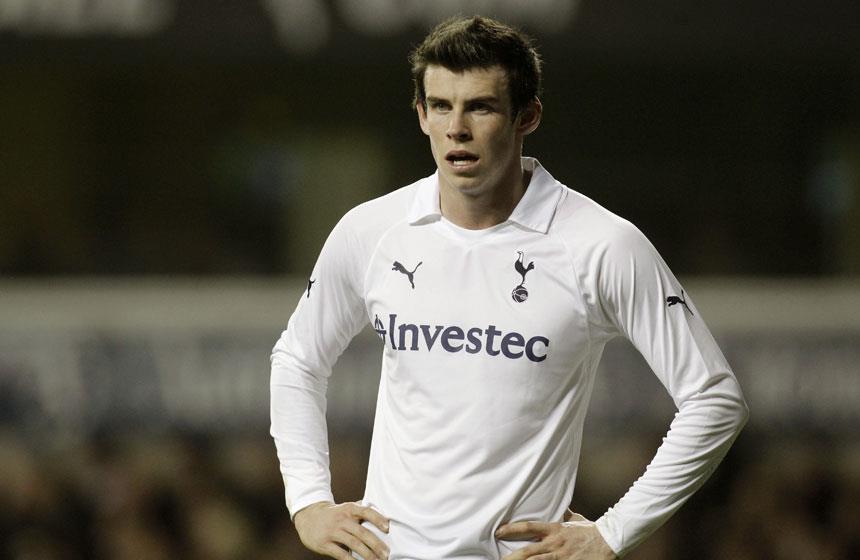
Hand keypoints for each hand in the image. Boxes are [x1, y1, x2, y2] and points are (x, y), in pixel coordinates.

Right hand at [294, 501, 389, 559]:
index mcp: (349, 509)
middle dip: (376, 544)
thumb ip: (361, 510)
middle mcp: (341, 519)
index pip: (366, 511)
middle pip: (362, 532)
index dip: (377, 519)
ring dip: (367, 554)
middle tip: (386, 553)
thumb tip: (384, 514)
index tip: (387, 528)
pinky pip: (340, 554)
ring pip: (353, 544)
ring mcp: (332, 531)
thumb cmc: (334, 514)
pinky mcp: (325, 544)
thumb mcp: (346, 507)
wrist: (308, 516)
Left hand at [496, 512, 616, 559]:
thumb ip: (564, 514)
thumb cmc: (591, 529)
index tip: (498, 532)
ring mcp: (562, 556)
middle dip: (512, 557)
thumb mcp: (575, 519)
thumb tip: (559, 505)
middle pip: (528, 551)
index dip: (512, 529)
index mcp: (555, 529)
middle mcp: (555, 543)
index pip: (529, 527)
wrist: (610, 539)